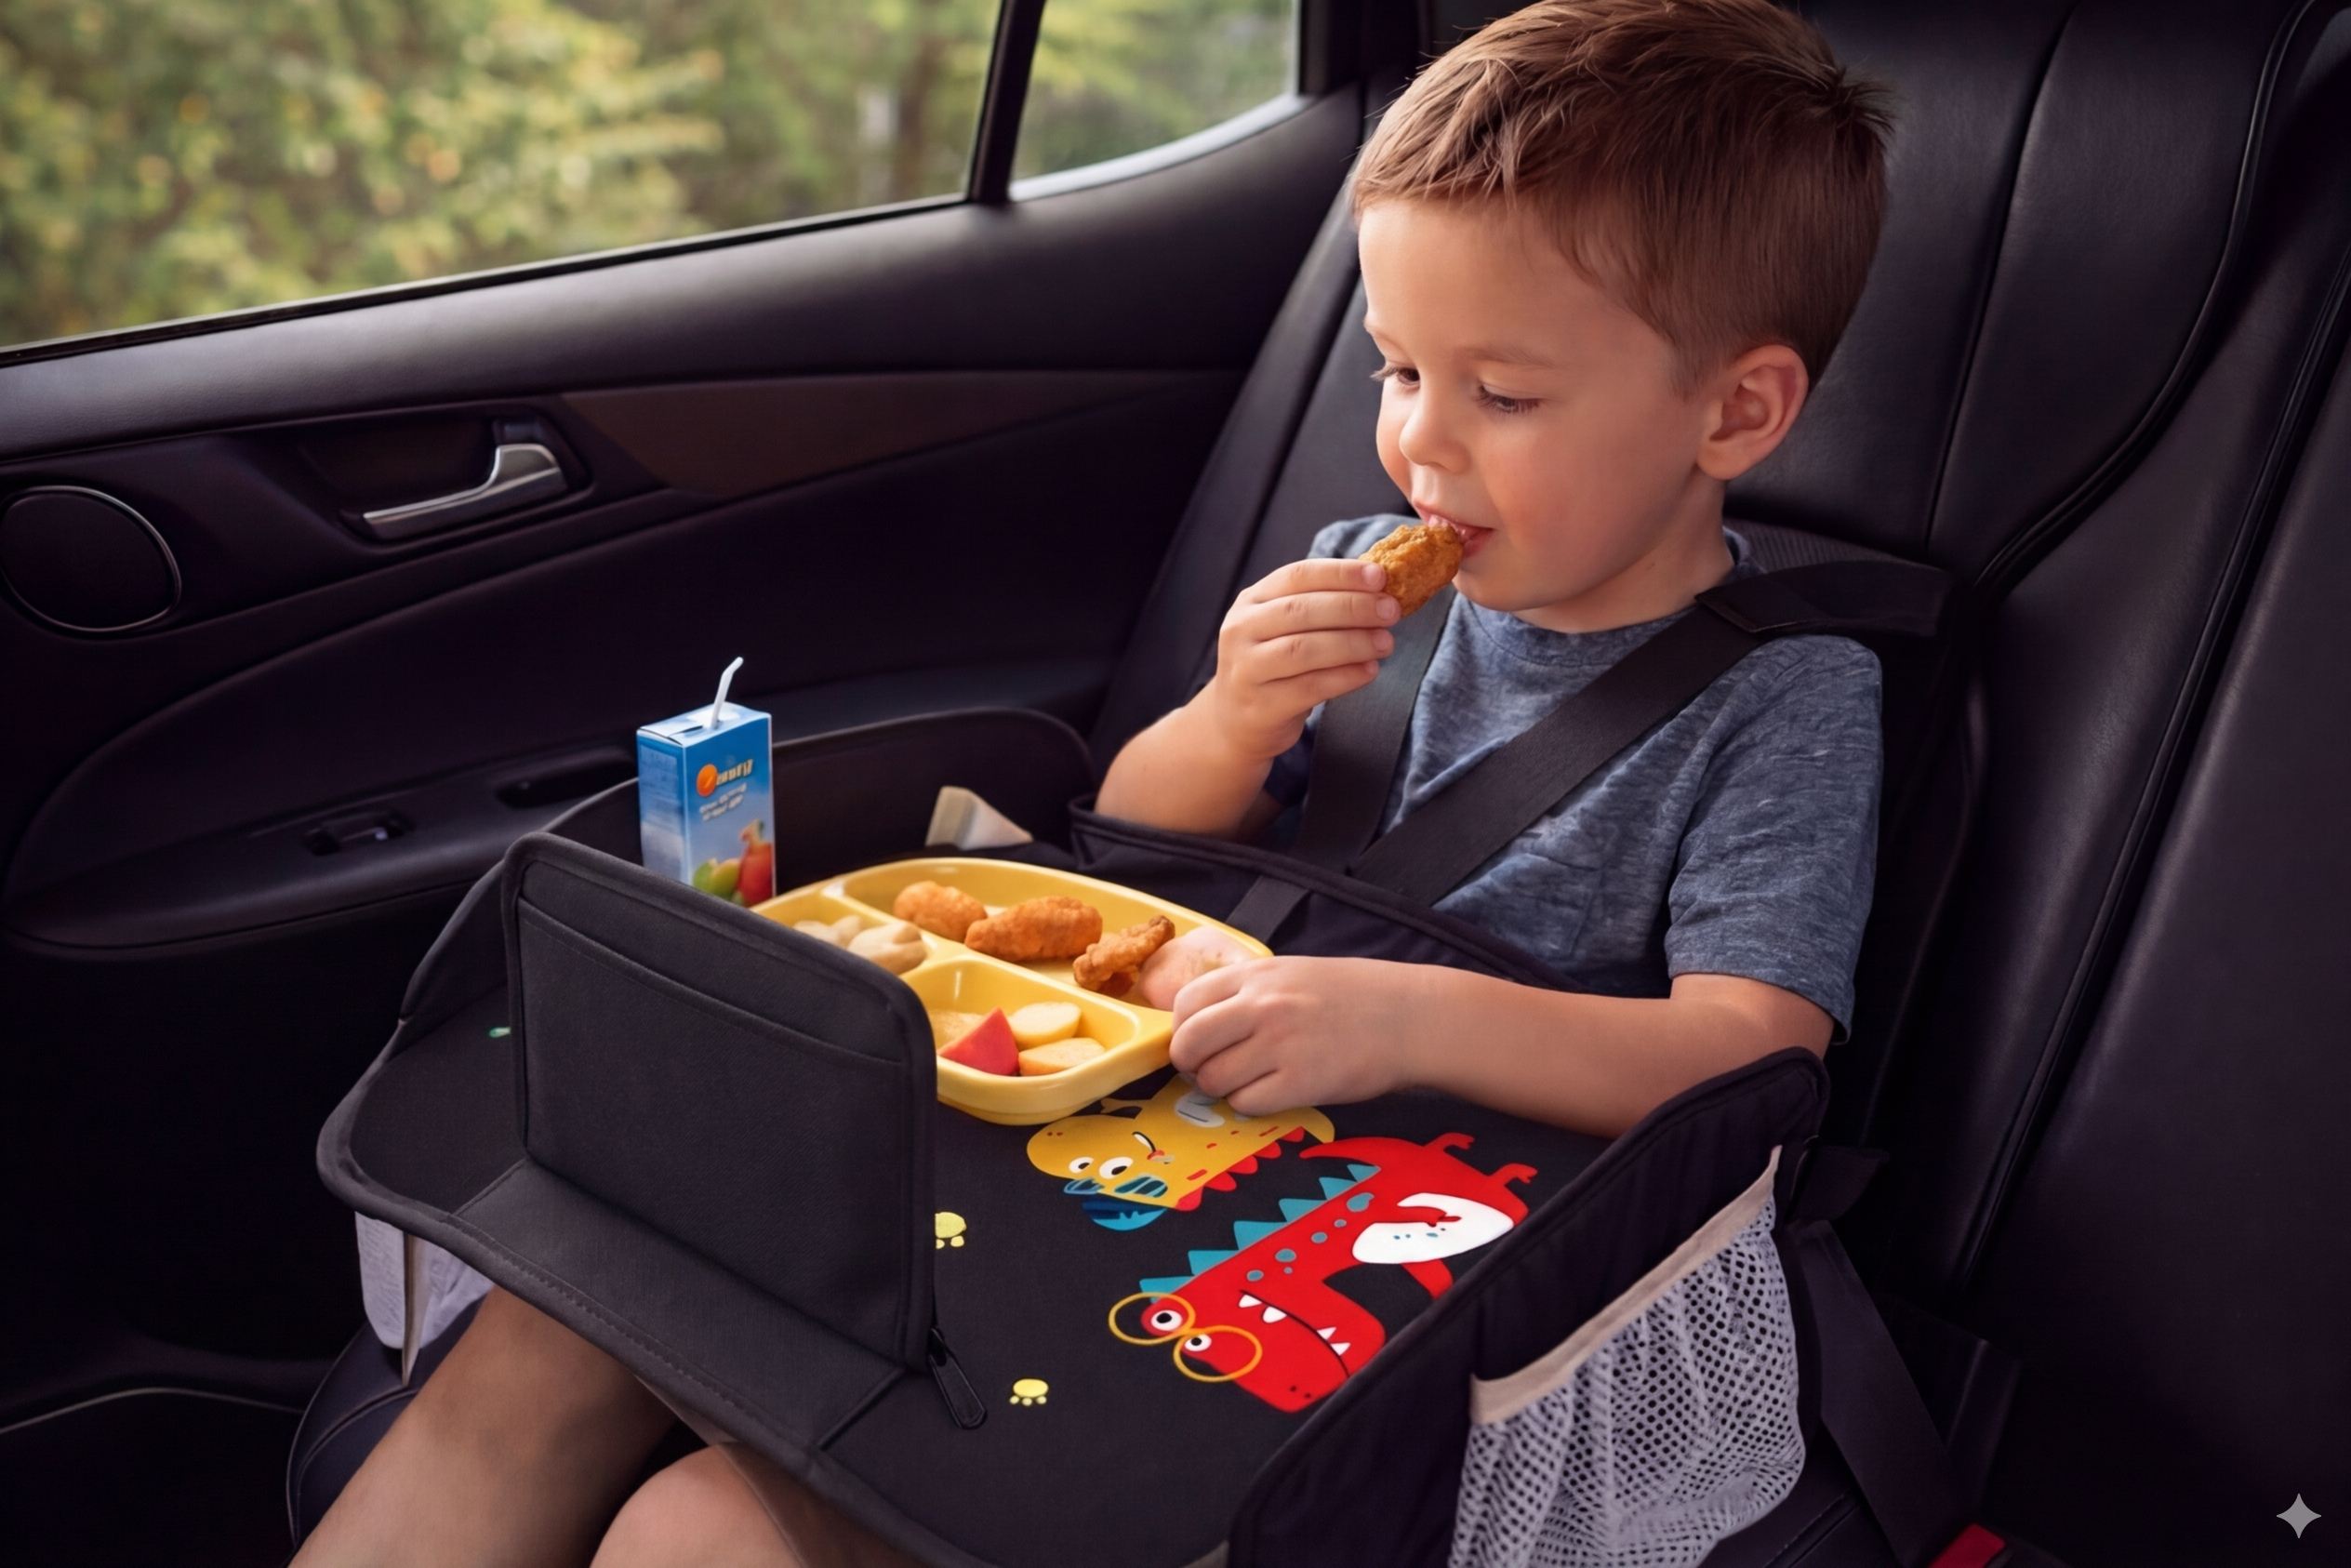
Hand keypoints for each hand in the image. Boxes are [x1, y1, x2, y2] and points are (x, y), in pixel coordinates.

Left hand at [1168, 956, 1425, 1113]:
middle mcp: (1261, 1007)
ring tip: (1250, 1081)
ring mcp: (1279, 1045)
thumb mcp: (1291, 974)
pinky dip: (1251, 1104)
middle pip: (1188, 1044)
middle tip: (1211, 1070)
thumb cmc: (1351, 996)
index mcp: (1256, 975)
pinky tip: (1273, 1092)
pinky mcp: (1300, 1082)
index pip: (1184, 1004)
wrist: (1408, 1017)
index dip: (1183, 1030)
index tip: (1199, 1043)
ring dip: (1223, 1088)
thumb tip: (1200, 1025)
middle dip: (1191, 1065)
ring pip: (1214, 1079)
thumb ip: (1246, 993)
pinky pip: (1246, 1103)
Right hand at [1199, 559, 1399, 761]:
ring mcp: (1246, 669)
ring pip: (1305, 649)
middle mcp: (1242, 630)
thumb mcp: (1284, 628)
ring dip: (1353, 643)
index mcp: (1252, 601)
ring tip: (1385, 642)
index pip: (1298, 575)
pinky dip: (1345, 677)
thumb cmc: (1275, 666)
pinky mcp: (1260, 706)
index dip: (1341, 573)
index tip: (1380, 576)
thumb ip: (1320, 606)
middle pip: (1301, 610)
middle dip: (1352, 607)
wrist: (1236, 720)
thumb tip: (1379, 590)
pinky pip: (1310, 687)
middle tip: (1391, 610)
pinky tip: (1370, 671)